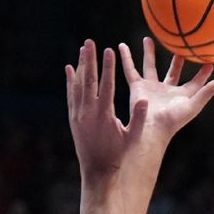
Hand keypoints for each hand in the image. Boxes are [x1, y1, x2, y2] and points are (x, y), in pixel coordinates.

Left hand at [66, 40, 148, 174]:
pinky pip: (71, 95)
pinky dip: (70, 81)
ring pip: (78, 85)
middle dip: (90, 60)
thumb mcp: (132, 139)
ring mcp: (78, 115)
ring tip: (83, 49)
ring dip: (80, 66)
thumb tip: (144, 99)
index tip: (109, 51)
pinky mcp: (72, 118)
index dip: (108, 67)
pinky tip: (69, 69)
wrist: (97, 171)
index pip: (106, 86)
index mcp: (104, 116)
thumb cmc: (118, 155)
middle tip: (90, 42)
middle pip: (88, 80)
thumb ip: (138, 119)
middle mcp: (88, 113)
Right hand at [119, 37, 213, 141]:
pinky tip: (121, 46)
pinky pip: (130, 70)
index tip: (210, 59)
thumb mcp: (194, 104)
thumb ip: (208, 91)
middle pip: (173, 71)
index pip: (196, 81)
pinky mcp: (138, 88)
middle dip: (177, 59)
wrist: (152, 128)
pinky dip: (125, 58)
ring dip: (149, 53)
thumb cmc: (174, 119)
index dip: (204, 72)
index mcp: (182, 96)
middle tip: (181, 44)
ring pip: (150, 66)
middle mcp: (167, 90)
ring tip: (147, 39)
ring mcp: (152, 88)